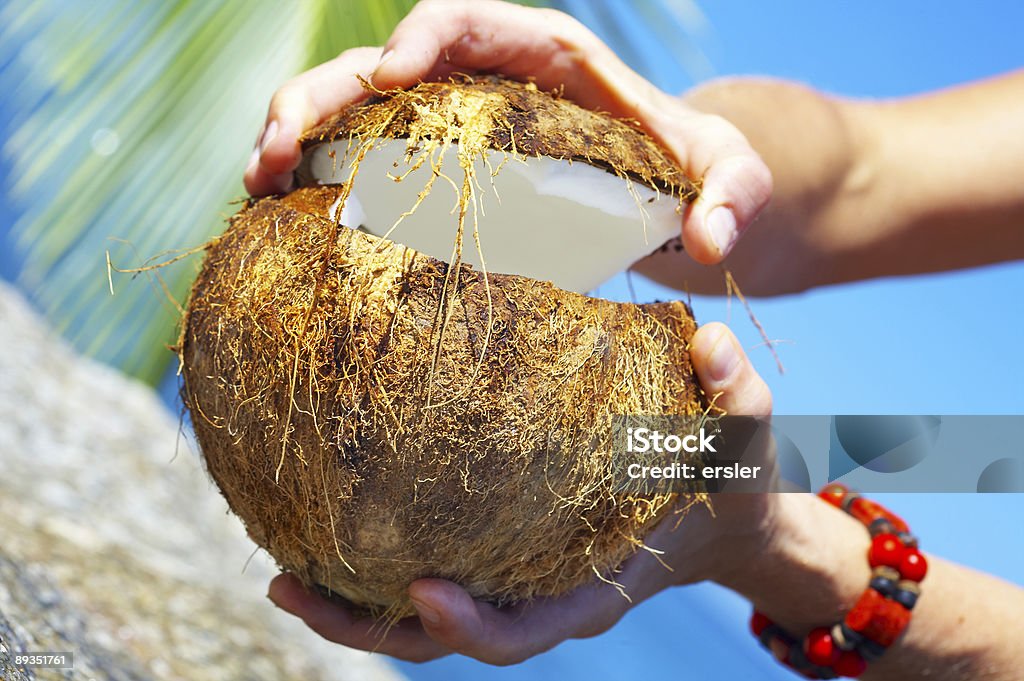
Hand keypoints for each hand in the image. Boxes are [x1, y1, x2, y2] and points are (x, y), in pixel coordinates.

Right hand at [244, 0, 771, 265]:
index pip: (472, 20)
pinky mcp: (439, 172)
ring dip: (299, 135)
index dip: (424, 36)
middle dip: (325, 93)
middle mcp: (486, 80)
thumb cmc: (695, 170)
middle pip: (388, 62)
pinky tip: (280, 214)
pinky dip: (321, 181)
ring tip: (256, 182)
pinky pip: (365, 162)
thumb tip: (710, 237)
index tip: (390, 73)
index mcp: (547, 56)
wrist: (668, 193)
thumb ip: (733, 192)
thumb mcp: (730, 174)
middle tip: (277, 146)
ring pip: (357, 110)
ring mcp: (453, 126)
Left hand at [267, 322, 775, 664]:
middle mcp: (540, 595)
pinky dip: (372, 557)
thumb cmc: (729, 484)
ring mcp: (514, 580)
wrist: (719, 513)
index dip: (469, 624)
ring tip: (277, 569)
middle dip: (365, 625)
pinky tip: (321, 515)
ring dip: (349, 601)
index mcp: (590, 589)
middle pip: (441, 636)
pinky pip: (429, 563)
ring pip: (420, 615)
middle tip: (286, 586)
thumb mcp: (745, 443)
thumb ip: (736, 398)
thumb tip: (711, 342)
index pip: (522, 630)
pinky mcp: (499, 552)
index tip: (417, 590)